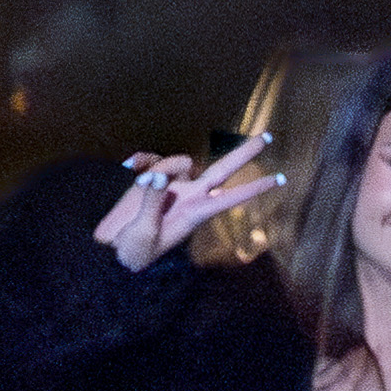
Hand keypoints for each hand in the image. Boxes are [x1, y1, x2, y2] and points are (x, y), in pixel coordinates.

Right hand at [94, 136, 282, 269]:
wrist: (110, 252)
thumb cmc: (132, 253)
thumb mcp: (143, 234)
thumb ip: (149, 203)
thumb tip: (154, 177)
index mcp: (194, 214)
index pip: (230, 199)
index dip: (254, 189)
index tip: (280, 181)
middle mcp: (189, 196)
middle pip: (222, 169)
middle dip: (244, 153)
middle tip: (267, 137)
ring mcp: (171, 187)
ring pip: (181, 161)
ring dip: (165, 164)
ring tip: (139, 180)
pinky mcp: (152, 181)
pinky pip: (153, 161)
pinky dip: (142, 160)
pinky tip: (128, 165)